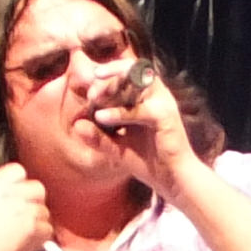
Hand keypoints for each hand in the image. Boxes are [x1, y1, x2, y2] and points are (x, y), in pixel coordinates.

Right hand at [0, 162, 50, 250]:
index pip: (18, 170)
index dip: (16, 181)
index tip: (10, 192)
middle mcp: (14, 197)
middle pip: (38, 188)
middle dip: (32, 197)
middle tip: (21, 210)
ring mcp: (28, 215)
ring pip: (45, 210)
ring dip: (37, 218)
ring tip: (24, 229)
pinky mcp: (36, 234)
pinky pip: (48, 229)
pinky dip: (42, 235)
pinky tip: (29, 240)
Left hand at [86, 60, 195, 187]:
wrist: (172, 180)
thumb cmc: (149, 162)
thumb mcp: (117, 147)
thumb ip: (99, 137)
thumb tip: (77, 126)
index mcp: (148, 97)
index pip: (127, 72)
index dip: (107, 75)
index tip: (90, 92)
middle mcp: (157, 95)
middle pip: (131, 69)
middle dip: (107, 78)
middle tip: (91, 94)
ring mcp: (163, 104)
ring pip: (136, 81)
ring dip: (112, 87)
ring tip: (93, 98)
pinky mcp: (166, 117)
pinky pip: (139, 109)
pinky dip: (119, 113)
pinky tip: (101, 118)